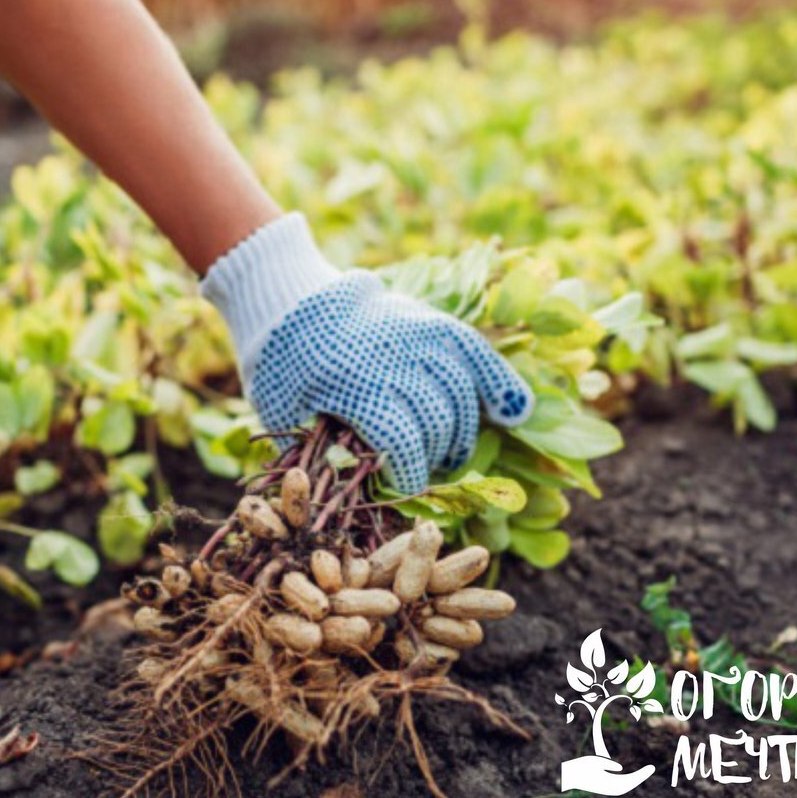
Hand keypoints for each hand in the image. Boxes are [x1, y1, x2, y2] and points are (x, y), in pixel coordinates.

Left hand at [201, 213, 533, 493]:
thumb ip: (317, 454)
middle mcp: (393, 357)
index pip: (403, 444)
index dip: (409, 476)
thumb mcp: (284, 414)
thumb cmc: (281, 368)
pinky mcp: (430, 320)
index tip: (403, 490)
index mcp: (353, 384)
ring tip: (449, 454)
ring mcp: (416, 334)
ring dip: (462, 431)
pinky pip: (475, 352)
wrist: (288, 300)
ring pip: (461, 392)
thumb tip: (353, 497)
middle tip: (422, 471)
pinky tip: (515, 412)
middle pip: (437, 421)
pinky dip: (499, 382)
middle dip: (433, 457)